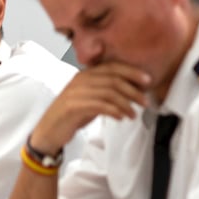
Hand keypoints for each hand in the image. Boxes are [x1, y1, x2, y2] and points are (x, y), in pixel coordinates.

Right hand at [30, 63, 150, 153]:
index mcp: (86, 74)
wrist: (49, 131)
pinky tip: (121, 117)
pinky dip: (114, 111)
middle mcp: (80, 79)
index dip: (132, 72)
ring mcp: (75, 92)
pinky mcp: (72, 106)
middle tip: (146, 101)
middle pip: (114, 79)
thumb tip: (136, 90)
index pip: (113, 66)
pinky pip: (99, 105)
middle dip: (133, 90)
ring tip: (134, 114)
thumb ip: (108, 91)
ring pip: (109, 93)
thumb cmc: (74, 114)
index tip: (148, 81)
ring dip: (126, 104)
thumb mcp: (93, 98)